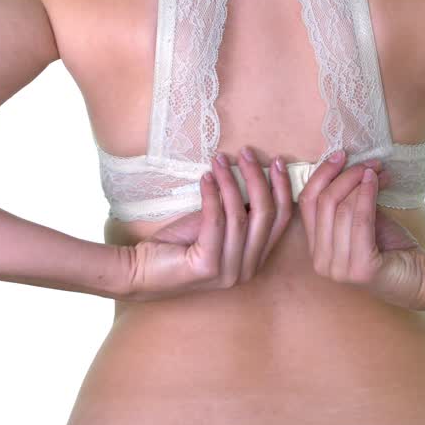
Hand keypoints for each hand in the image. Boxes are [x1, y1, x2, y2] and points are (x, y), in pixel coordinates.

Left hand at [117, 147, 291, 303]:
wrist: (142, 271)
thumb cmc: (179, 246)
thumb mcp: (216, 225)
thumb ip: (237, 211)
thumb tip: (252, 175)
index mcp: (255, 259)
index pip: (280, 220)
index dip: (282, 188)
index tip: (277, 161)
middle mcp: (248, 269)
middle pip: (266, 215)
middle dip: (258, 178)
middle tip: (246, 153)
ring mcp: (229, 271)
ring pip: (240, 215)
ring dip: (230, 181)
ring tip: (220, 160)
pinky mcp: (207, 267)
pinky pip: (215, 221)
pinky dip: (212, 195)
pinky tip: (206, 177)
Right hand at [282, 149, 424, 310]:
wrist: (420, 278)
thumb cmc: (390, 248)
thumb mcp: (362, 216)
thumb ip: (349, 197)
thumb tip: (347, 162)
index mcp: (316, 248)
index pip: (306, 203)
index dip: (320, 175)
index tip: (339, 155)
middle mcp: (321, 261)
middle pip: (322, 203)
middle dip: (344, 176)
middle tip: (366, 163)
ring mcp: (339, 269)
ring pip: (340, 210)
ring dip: (359, 183)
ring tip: (377, 170)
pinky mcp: (361, 270)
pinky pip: (360, 222)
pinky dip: (367, 196)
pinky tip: (376, 181)